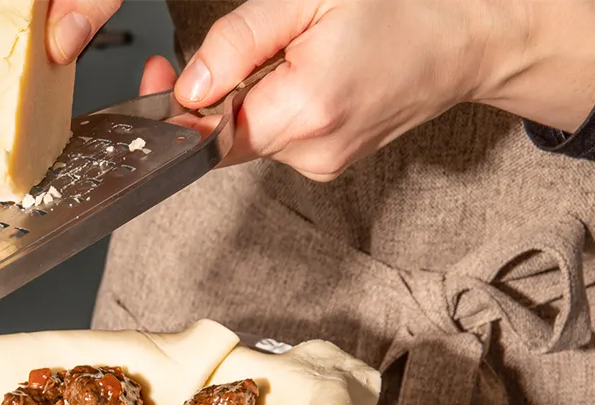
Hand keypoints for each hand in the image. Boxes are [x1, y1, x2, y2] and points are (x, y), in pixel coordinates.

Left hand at [164, 0, 594, 180]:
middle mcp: (312, 153)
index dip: (178, 104)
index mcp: (305, 111)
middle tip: (237, 47)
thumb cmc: (401, 8)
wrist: (468, 38)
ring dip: (252, 97)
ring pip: (252, 136)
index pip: (208, 130)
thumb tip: (188, 85)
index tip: (159, 74)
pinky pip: (279, 138)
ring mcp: (321, 166)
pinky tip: (308, 76)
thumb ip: (241, 40)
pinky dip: (278, 107)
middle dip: (219, 92)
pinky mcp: (328, 165)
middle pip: (226, 134)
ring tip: (296, 54)